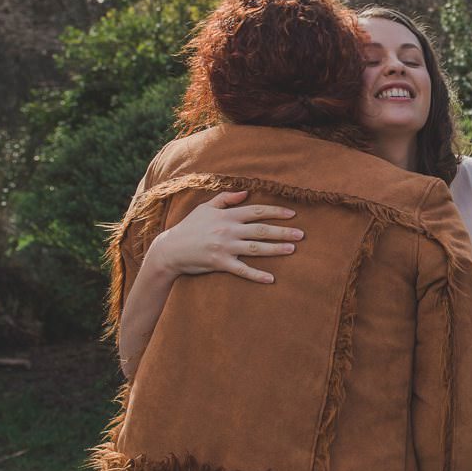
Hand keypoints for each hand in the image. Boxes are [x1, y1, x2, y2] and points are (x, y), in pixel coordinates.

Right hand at [145, 190, 301, 283]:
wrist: (170, 250)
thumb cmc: (189, 227)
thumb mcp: (205, 208)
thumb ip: (226, 199)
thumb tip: (246, 192)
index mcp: (227, 216)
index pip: (256, 211)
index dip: (275, 211)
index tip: (292, 214)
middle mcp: (228, 230)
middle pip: (261, 229)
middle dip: (282, 231)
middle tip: (301, 234)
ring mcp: (225, 247)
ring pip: (256, 248)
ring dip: (276, 249)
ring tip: (292, 249)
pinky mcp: (220, 264)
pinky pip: (242, 270)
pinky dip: (257, 275)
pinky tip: (271, 278)